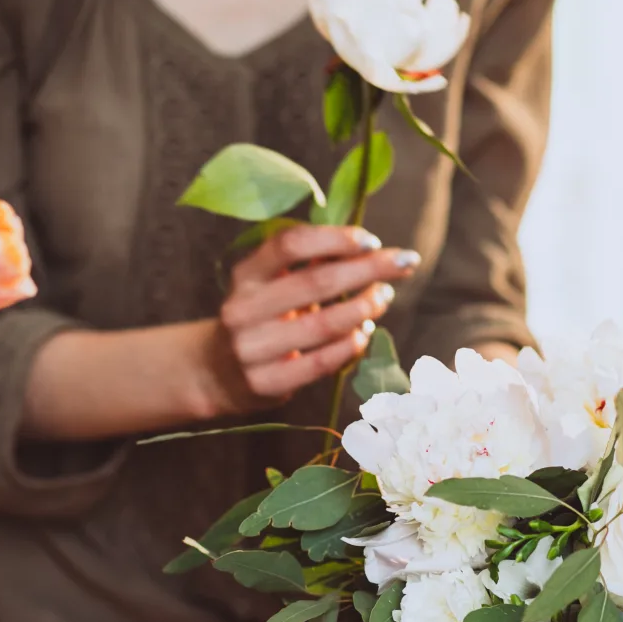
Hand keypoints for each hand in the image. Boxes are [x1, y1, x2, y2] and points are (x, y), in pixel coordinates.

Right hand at [208, 224, 418, 409]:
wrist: (218, 373)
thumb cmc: (262, 318)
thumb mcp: (271, 285)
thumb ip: (308, 266)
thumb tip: (368, 247)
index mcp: (245, 274)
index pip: (290, 245)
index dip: (335, 239)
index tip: (371, 240)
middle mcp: (243, 308)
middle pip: (316, 281)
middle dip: (368, 269)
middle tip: (404, 262)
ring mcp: (251, 348)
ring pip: (323, 324)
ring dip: (364, 307)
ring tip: (384, 296)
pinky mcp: (264, 382)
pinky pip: (320, 363)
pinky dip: (351, 346)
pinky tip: (365, 332)